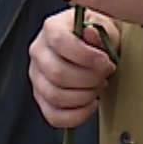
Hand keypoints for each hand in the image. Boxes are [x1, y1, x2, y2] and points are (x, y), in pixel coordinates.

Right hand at [29, 8, 118, 127]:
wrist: (92, 49)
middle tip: (105, 76)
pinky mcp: (41, 98)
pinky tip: (91, 104)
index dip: (85, 55)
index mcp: (52, 28)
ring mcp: (37, 77)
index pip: (59, 41)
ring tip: (98, 87)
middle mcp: (39, 51)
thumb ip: (99, 31)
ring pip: (55, 96)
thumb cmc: (96, 39)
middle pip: (57, 73)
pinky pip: (54, 116)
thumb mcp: (103, 27)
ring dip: (84, 96)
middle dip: (89, 79)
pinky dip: (77, 115)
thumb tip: (90, 32)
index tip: (105, 62)